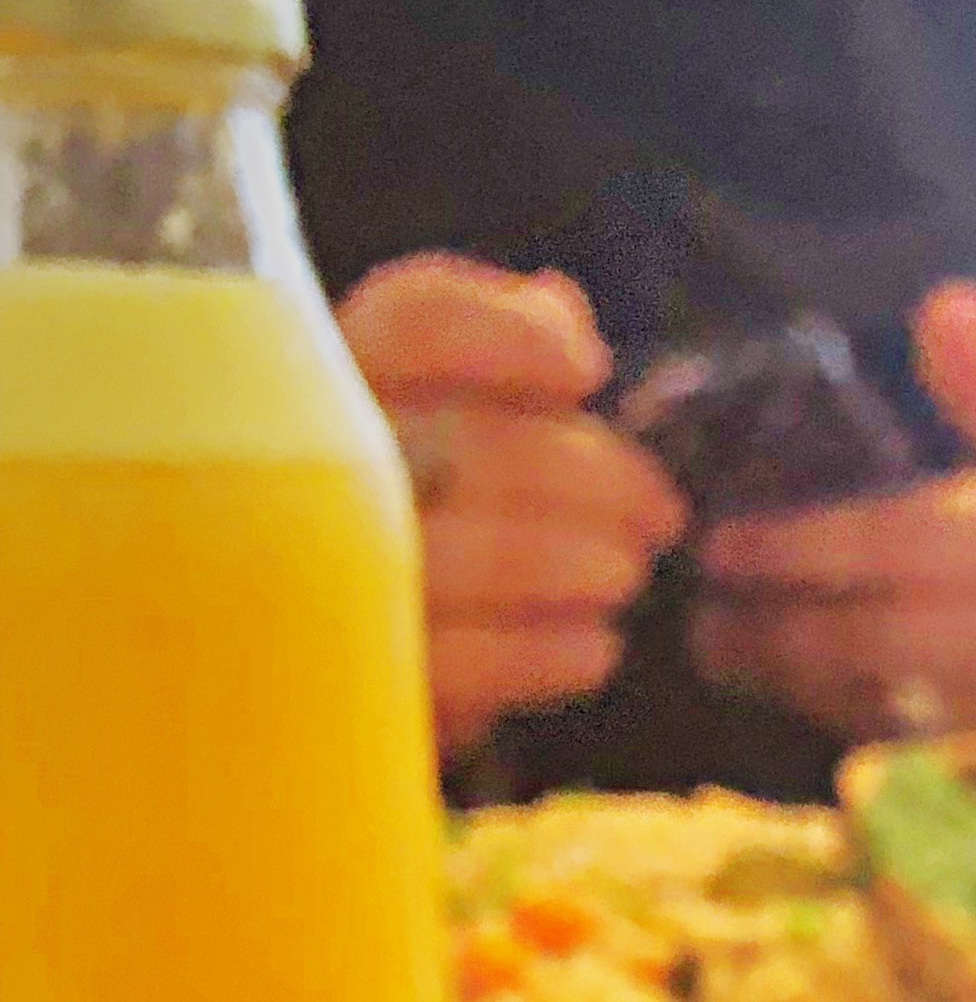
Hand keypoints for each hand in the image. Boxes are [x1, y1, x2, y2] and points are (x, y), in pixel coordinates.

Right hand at [338, 256, 685, 756]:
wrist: (291, 697)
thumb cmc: (389, 544)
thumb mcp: (423, 437)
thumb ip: (484, 360)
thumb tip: (558, 304)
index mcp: (320, 387)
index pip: (415, 320)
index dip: (514, 333)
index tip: (587, 368)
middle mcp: (306, 474)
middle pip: (481, 442)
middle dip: (598, 476)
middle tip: (659, 512)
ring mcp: (321, 585)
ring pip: (485, 552)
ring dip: (588, 561)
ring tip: (626, 574)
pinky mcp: (353, 688)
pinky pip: (472, 665)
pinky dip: (553, 651)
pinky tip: (593, 647)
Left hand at [689, 281, 975, 788]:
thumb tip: (946, 300)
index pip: (893, 540)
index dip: (794, 548)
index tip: (721, 547)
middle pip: (869, 633)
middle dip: (769, 630)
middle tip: (703, 621)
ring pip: (880, 703)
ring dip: (788, 685)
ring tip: (730, 657)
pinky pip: (911, 758)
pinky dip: (842, 732)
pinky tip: (798, 705)